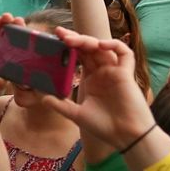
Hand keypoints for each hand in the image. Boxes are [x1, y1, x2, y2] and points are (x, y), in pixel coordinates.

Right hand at [0, 14, 21, 103]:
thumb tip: (1, 85)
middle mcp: (10, 52)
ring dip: (9, 23)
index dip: (30, 46)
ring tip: (10, 18)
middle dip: (21, 30)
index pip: (26, 54)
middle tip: (21, 23)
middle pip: (19, 39)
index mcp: (15, 65)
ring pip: (6, 31)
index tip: (33, 40)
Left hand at [39, 30, 154, 150]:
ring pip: (102, 47)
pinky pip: (125, 53)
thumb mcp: (77, 114)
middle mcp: (102, 71)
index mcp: (91, 78)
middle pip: (88, 48)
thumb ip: (61, 105)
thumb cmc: (104, 126)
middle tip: (59, 33)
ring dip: (88, 40)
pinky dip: (114, 45)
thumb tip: (42, 98)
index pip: (78, 55)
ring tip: (72, 39)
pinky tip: (100, 45)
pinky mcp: (126, 74)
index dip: (68, 46)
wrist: (125, 137)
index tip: (53, 40)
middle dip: (75, 38)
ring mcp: (114, 71)